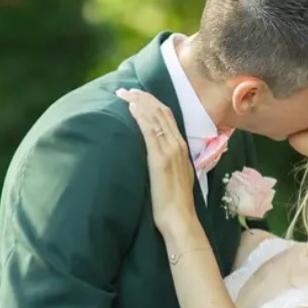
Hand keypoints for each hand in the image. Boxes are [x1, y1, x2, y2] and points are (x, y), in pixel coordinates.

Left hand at [116, 89, 195, 236]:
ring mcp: (170, 151)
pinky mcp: (159, 159)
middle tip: (125, 90)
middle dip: (143, 97)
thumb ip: (170, 162)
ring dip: (139, 102)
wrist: (180, 218)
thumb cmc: (175, 203)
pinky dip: (141, 116)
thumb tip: (158, 155)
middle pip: (161, 112)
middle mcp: (178, 145)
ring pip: (155, 117)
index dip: (152, 103)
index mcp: (182, 148)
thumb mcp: (177, 176)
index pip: (168, 117)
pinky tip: (131, 108)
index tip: (137, 95)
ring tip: (124, 93)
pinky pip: (150, 131)